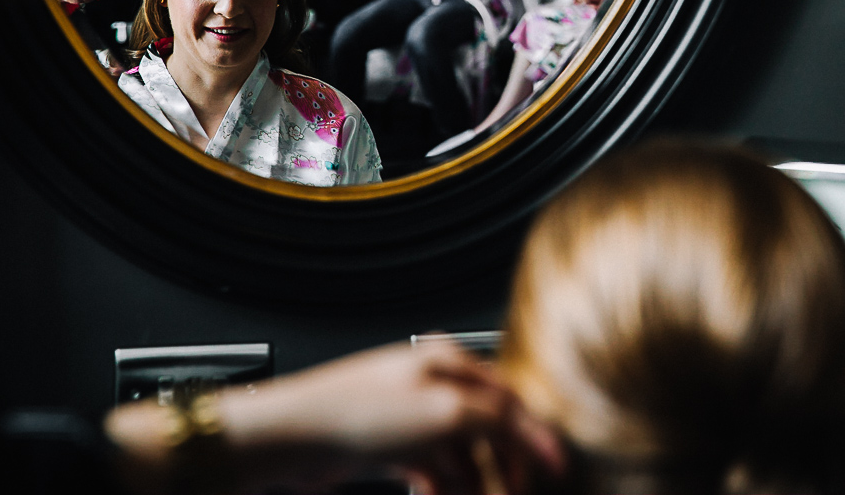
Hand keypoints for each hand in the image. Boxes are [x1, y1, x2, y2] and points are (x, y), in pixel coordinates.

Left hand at [106, 341, 563, 493]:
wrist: (288, 437)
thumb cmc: (354, 412)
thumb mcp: (442, 413)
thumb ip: (493, 418)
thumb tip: (528, 429)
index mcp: (449, 363)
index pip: (510, 399)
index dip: (535, 436)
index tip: (556, 469)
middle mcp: (433, 385)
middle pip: (487, 430)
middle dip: (502, 468)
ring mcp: (410, 416)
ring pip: (461, 456)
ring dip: (472, 484)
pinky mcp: (389, 446)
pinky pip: (433, 471)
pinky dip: (443, 488)